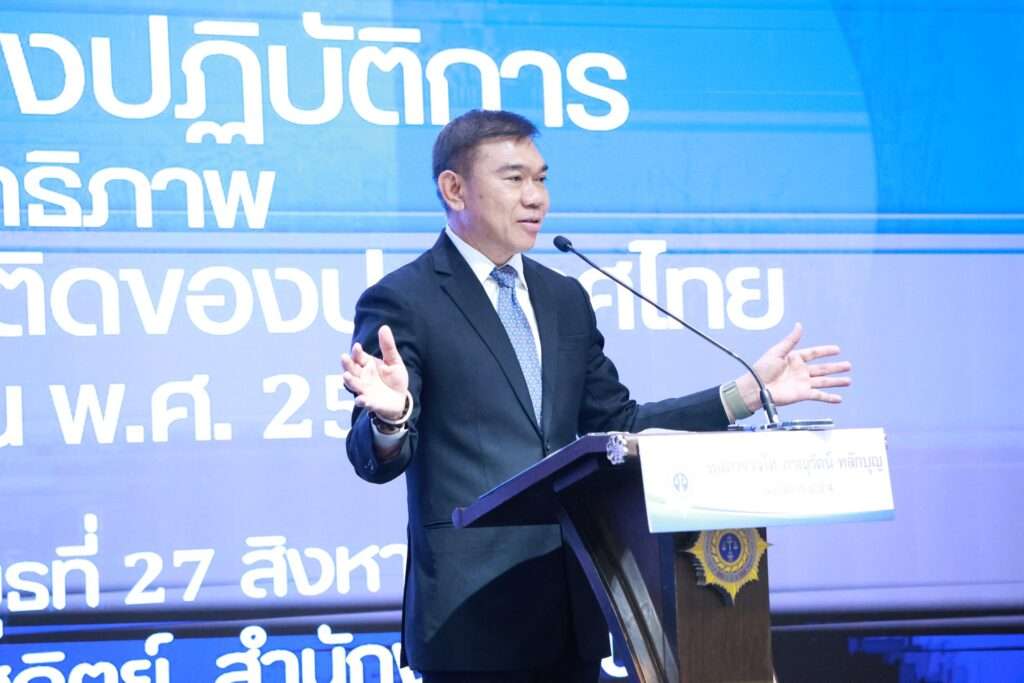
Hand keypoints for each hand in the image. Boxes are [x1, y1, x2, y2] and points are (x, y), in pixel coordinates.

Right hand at [341, 325, 408, 419]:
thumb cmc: (394, 379)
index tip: (357, 346)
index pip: (358, 356)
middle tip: (343, 357)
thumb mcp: (394, 361)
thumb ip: (388, 346)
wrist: (400, 400)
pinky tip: (361, 399)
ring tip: (346, 376)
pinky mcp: (370, 403)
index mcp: (367, 365)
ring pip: (354, 385)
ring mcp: (364, 390)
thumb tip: (384, 327)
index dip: (356, 352)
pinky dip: (361, 401)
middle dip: (347, 364)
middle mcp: (362, 377)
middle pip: (351, 369)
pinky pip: (364, 402)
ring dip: (349, 381)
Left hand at [737, 322, 851, 410]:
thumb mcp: (777, 352)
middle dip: (835, 367)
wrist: (756, 389)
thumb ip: (791, 340)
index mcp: (794, 359)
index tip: (837, 350)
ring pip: (824, 381)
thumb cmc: (762, 370)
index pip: (814, 353)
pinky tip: (839, 398)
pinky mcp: (802, 394)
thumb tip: (799, 325)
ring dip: (836, 382)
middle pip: (822, 368)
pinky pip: (819, 395)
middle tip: (849, 365)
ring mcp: (802, 383)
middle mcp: (800, 371)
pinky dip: (829, 397)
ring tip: (848, 381)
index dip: (825, 351)